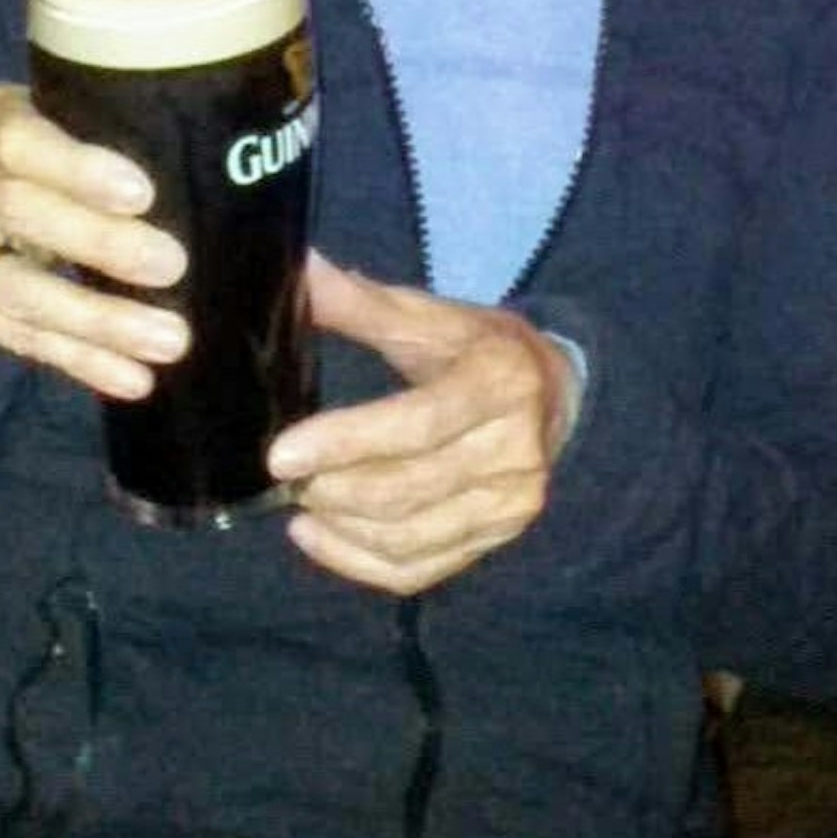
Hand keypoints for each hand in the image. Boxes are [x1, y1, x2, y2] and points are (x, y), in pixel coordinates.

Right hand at [0, 83, 187, 398]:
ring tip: (169, 342)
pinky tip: (134, 378)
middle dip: (99, 244)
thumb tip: (203, 160)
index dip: (78, 168)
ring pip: (18, 290)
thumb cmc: (44, 142)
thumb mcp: (58, 115)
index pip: (23, 140)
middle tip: (172, 266)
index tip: (143, 194)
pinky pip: (21, 338)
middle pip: (18, 213)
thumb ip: (106, 132)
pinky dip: (82, 361)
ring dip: (97, 322)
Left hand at [265, 254, 572, 595]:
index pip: (416, 424)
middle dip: (334, 488)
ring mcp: (512, 503)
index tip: (282, 455)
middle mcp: (517, 450)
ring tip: (299, 503)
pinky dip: (358, 563)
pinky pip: (420, 570)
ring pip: (409, 537)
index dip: (346, 442)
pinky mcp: (498, 539)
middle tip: (283, 477)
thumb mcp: (428, 318)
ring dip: (341, 527)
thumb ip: (360, 302)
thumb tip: (297, 267)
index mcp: (500, 381)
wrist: (554, 394)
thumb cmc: (475, 349)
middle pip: (409, 488)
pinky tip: (319, 536)